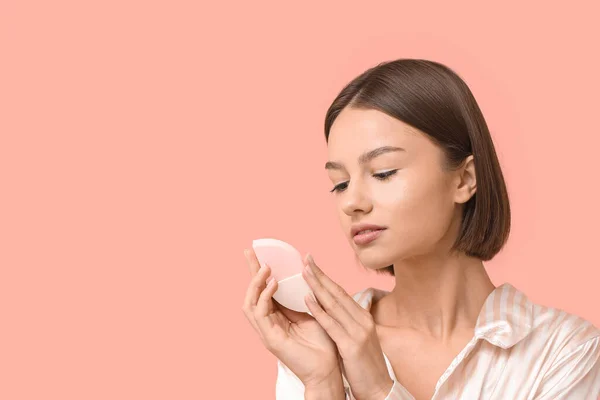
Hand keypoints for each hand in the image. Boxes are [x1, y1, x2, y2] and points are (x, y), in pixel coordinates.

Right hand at [242, 248, 343, 390]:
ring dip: (256, 283)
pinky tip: (273, 285)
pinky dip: (265, 297)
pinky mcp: (270, 339)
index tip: (257, 250)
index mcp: (277, 315)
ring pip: (249, 303)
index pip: (263, 289)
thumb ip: (303, 296)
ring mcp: (267, 331)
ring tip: (266, 268)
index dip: (259, 271)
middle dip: (250, 272)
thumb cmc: (324, 343)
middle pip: (251, 293)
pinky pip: (260, 314)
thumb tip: (303, 272)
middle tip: (251, 252)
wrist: (328, 369)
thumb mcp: (312, 312)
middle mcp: (268, 322)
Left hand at [302, 254, 393, 399]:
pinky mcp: (352, 345)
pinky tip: (307, 299)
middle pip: (337, 293)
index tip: (312, 264)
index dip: (325, 277)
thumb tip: (332, 308)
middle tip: (305, 258)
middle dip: (320, 275)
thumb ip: (347, 322)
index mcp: (362, 317)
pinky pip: (331, 324)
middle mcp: (361, 319)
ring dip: (317, 286)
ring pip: (333, 304)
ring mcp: (358, 331)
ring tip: (303, 271)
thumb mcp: (357, 337)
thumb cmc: (364, 365)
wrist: (378, 388)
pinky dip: (319, 310)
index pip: (340, 292)